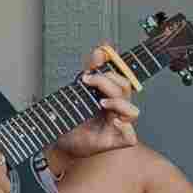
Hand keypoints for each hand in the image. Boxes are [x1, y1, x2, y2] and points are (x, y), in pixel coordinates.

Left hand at [50, 44, 141, 161]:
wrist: (59, 141)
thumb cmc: (71, 119)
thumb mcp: (78, 92)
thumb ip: (91, 72)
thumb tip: (101, 51)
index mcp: (110, 96)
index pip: (121, 77)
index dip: (114, 68)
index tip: (96, 62)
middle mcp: (115, 110)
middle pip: (126, 89)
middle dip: (108, 81)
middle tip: (88, 80)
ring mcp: (116, 126)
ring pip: (132, 111)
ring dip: (118, 103)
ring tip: (101, 102)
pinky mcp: (113, 141)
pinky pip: (130, 137)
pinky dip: (125, 128)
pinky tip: (113, 121)